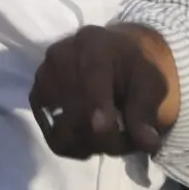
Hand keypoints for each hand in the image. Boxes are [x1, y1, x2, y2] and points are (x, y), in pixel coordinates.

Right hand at [30, 24, 179, 159]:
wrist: (113, 57)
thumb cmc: (133, 68)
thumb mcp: (151, 83)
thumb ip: (146, 111)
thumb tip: (148, 144)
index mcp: (94, 43)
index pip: (91, 74)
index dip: (96, 103)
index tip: (103, 128)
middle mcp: (62, 56)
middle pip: (76, 110)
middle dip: (106, 138)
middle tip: (128, 143)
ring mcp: (44, 77)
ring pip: (63, 129)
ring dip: (90, 144)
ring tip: (109, 138)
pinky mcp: (37, 97)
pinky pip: (53, 136)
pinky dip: (74, 145)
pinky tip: (90, 138)